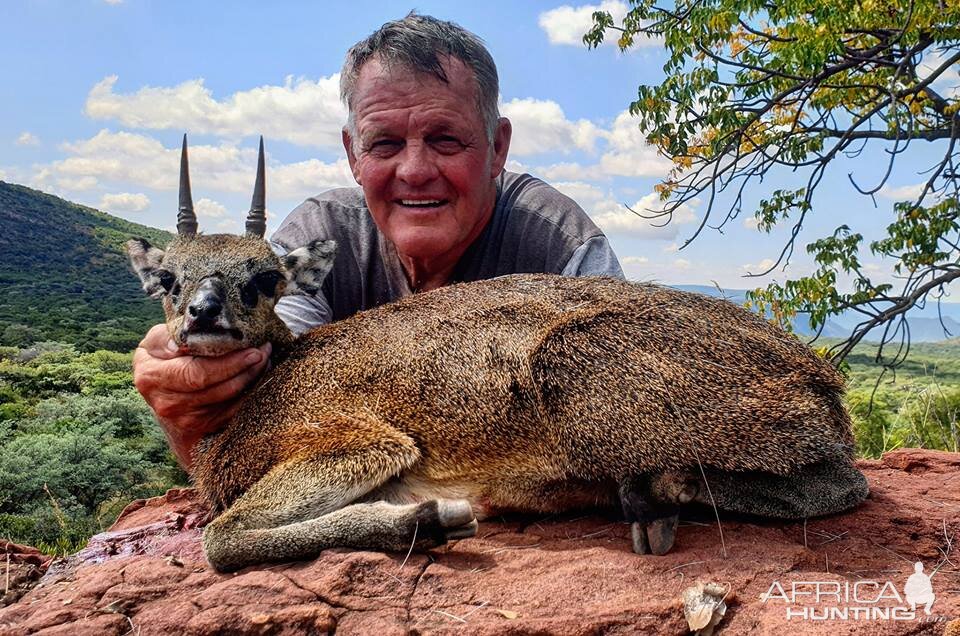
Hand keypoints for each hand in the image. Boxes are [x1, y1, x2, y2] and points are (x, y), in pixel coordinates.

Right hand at [132, 324, 270, 469]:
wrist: (161, 391)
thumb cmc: (163, 357)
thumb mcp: (157, 342)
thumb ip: (169, 336)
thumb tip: (183, 340)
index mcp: (151, 377)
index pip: (196, 373)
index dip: (228, 363)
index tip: (251, 350)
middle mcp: (167, 403)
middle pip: (217, 388)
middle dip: (246, 369)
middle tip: (264, 351)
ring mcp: (185, 419)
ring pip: (229, 399)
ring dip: (252, 378)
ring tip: (264, 359)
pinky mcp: (203, 427)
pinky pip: (234, 409)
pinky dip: (250, 392)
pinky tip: (258, 375)